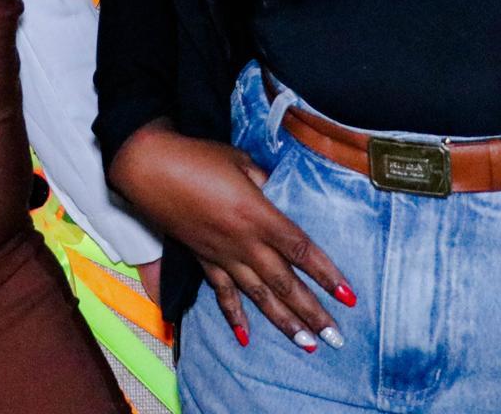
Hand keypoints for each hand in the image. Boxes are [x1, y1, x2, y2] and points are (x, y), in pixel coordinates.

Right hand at [108, 120, 352, 352]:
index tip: (349, 296)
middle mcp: (244, 243)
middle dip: (313, 312)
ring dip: (283, 321)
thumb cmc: (199, 157)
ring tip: (307, 344)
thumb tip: (279, 195)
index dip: (327, 274)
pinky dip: (233, 317)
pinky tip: (245, 338)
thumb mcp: (241, 162)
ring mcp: (223, 256)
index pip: (301, 250)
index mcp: (258, 216)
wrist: (151, 169)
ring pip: (259, 296)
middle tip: (336, 337)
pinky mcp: (204, 260)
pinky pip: (222, 294)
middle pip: (285, 283)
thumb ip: (265, 182)